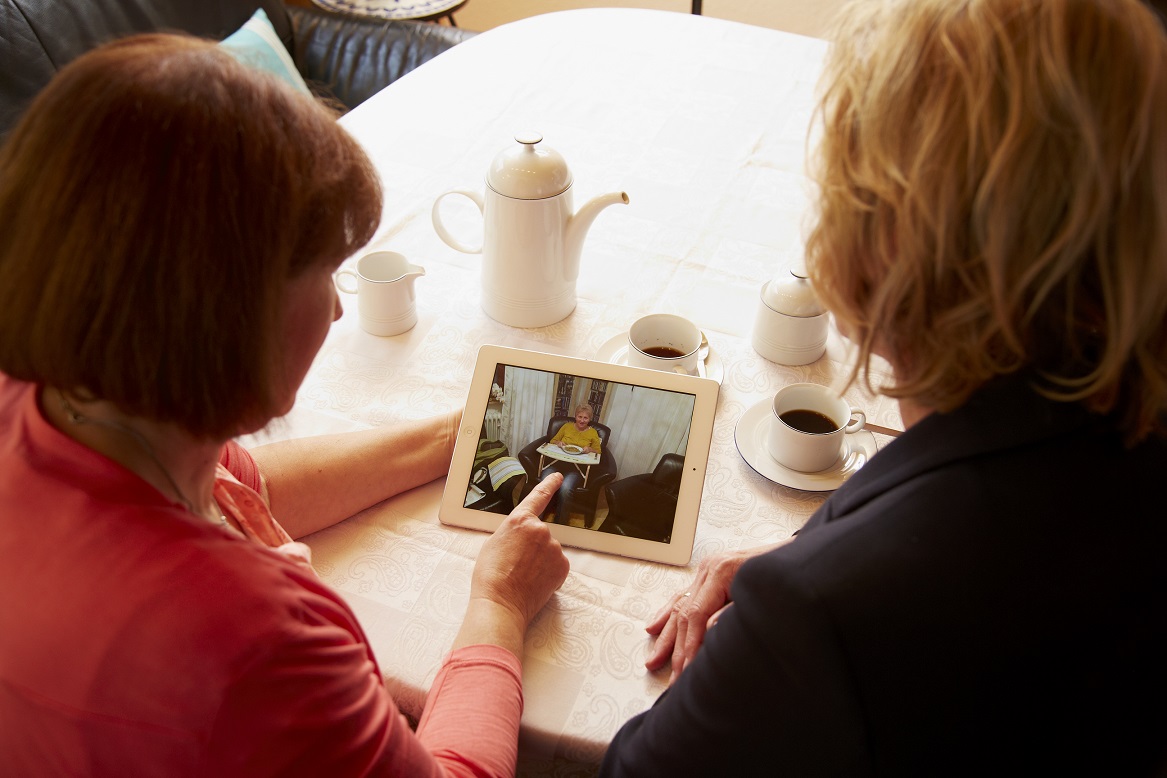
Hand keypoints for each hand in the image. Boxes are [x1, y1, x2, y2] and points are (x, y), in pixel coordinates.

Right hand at [468, 472, 569, 629]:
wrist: (501, 603)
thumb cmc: (490, 576)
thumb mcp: (494, 543)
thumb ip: (512, 532)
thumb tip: (521, 537)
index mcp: (520, 520)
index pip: (538, 497)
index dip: (549, 485)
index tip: (558, 478)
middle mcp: (540, 530)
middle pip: (540, 533)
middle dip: (532, 546)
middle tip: (517, 563)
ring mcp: (554, 548)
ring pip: (549, 550)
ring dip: (540, 560)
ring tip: (523, 575)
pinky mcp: (562, 565)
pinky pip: (556, 564)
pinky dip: (548, 572)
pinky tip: (534, 581)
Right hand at [645, 540, 788, 683]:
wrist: (798, 559)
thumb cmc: (784, 577)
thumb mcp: (763, 598)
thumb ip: (733, 615)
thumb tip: (708, 633)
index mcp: (721, 571)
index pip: (696, 614)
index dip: (689, 645)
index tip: (686, 671)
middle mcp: (709, 569)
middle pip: (685, 614)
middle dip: (677, 650)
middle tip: (674, 679)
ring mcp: (706, 571)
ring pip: (679, 607)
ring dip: (666, 637)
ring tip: (653, 661)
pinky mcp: (708, 576)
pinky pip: (682, 597)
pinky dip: (667, 615)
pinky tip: (653, 628)